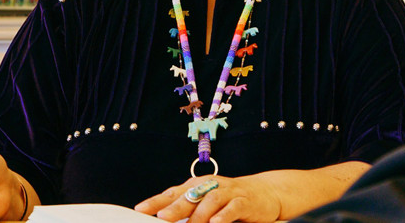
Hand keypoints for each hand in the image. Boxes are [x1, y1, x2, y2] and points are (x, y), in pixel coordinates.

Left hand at [134, 174, 281, 222]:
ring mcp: (228, 192)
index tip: (140, 209)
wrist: (264, 193)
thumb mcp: (206, 203)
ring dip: (199, 214)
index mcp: (197, 186)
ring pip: (211, 200)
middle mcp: (210, 186)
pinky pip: (233, 207)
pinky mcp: (244, 201)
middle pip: (190, 195)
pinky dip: (224, 216)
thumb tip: (163, 219)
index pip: (173, 193)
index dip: (156, 200)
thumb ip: (189, 211)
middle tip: (163, 217)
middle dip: (175, 207)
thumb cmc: (230, 200)